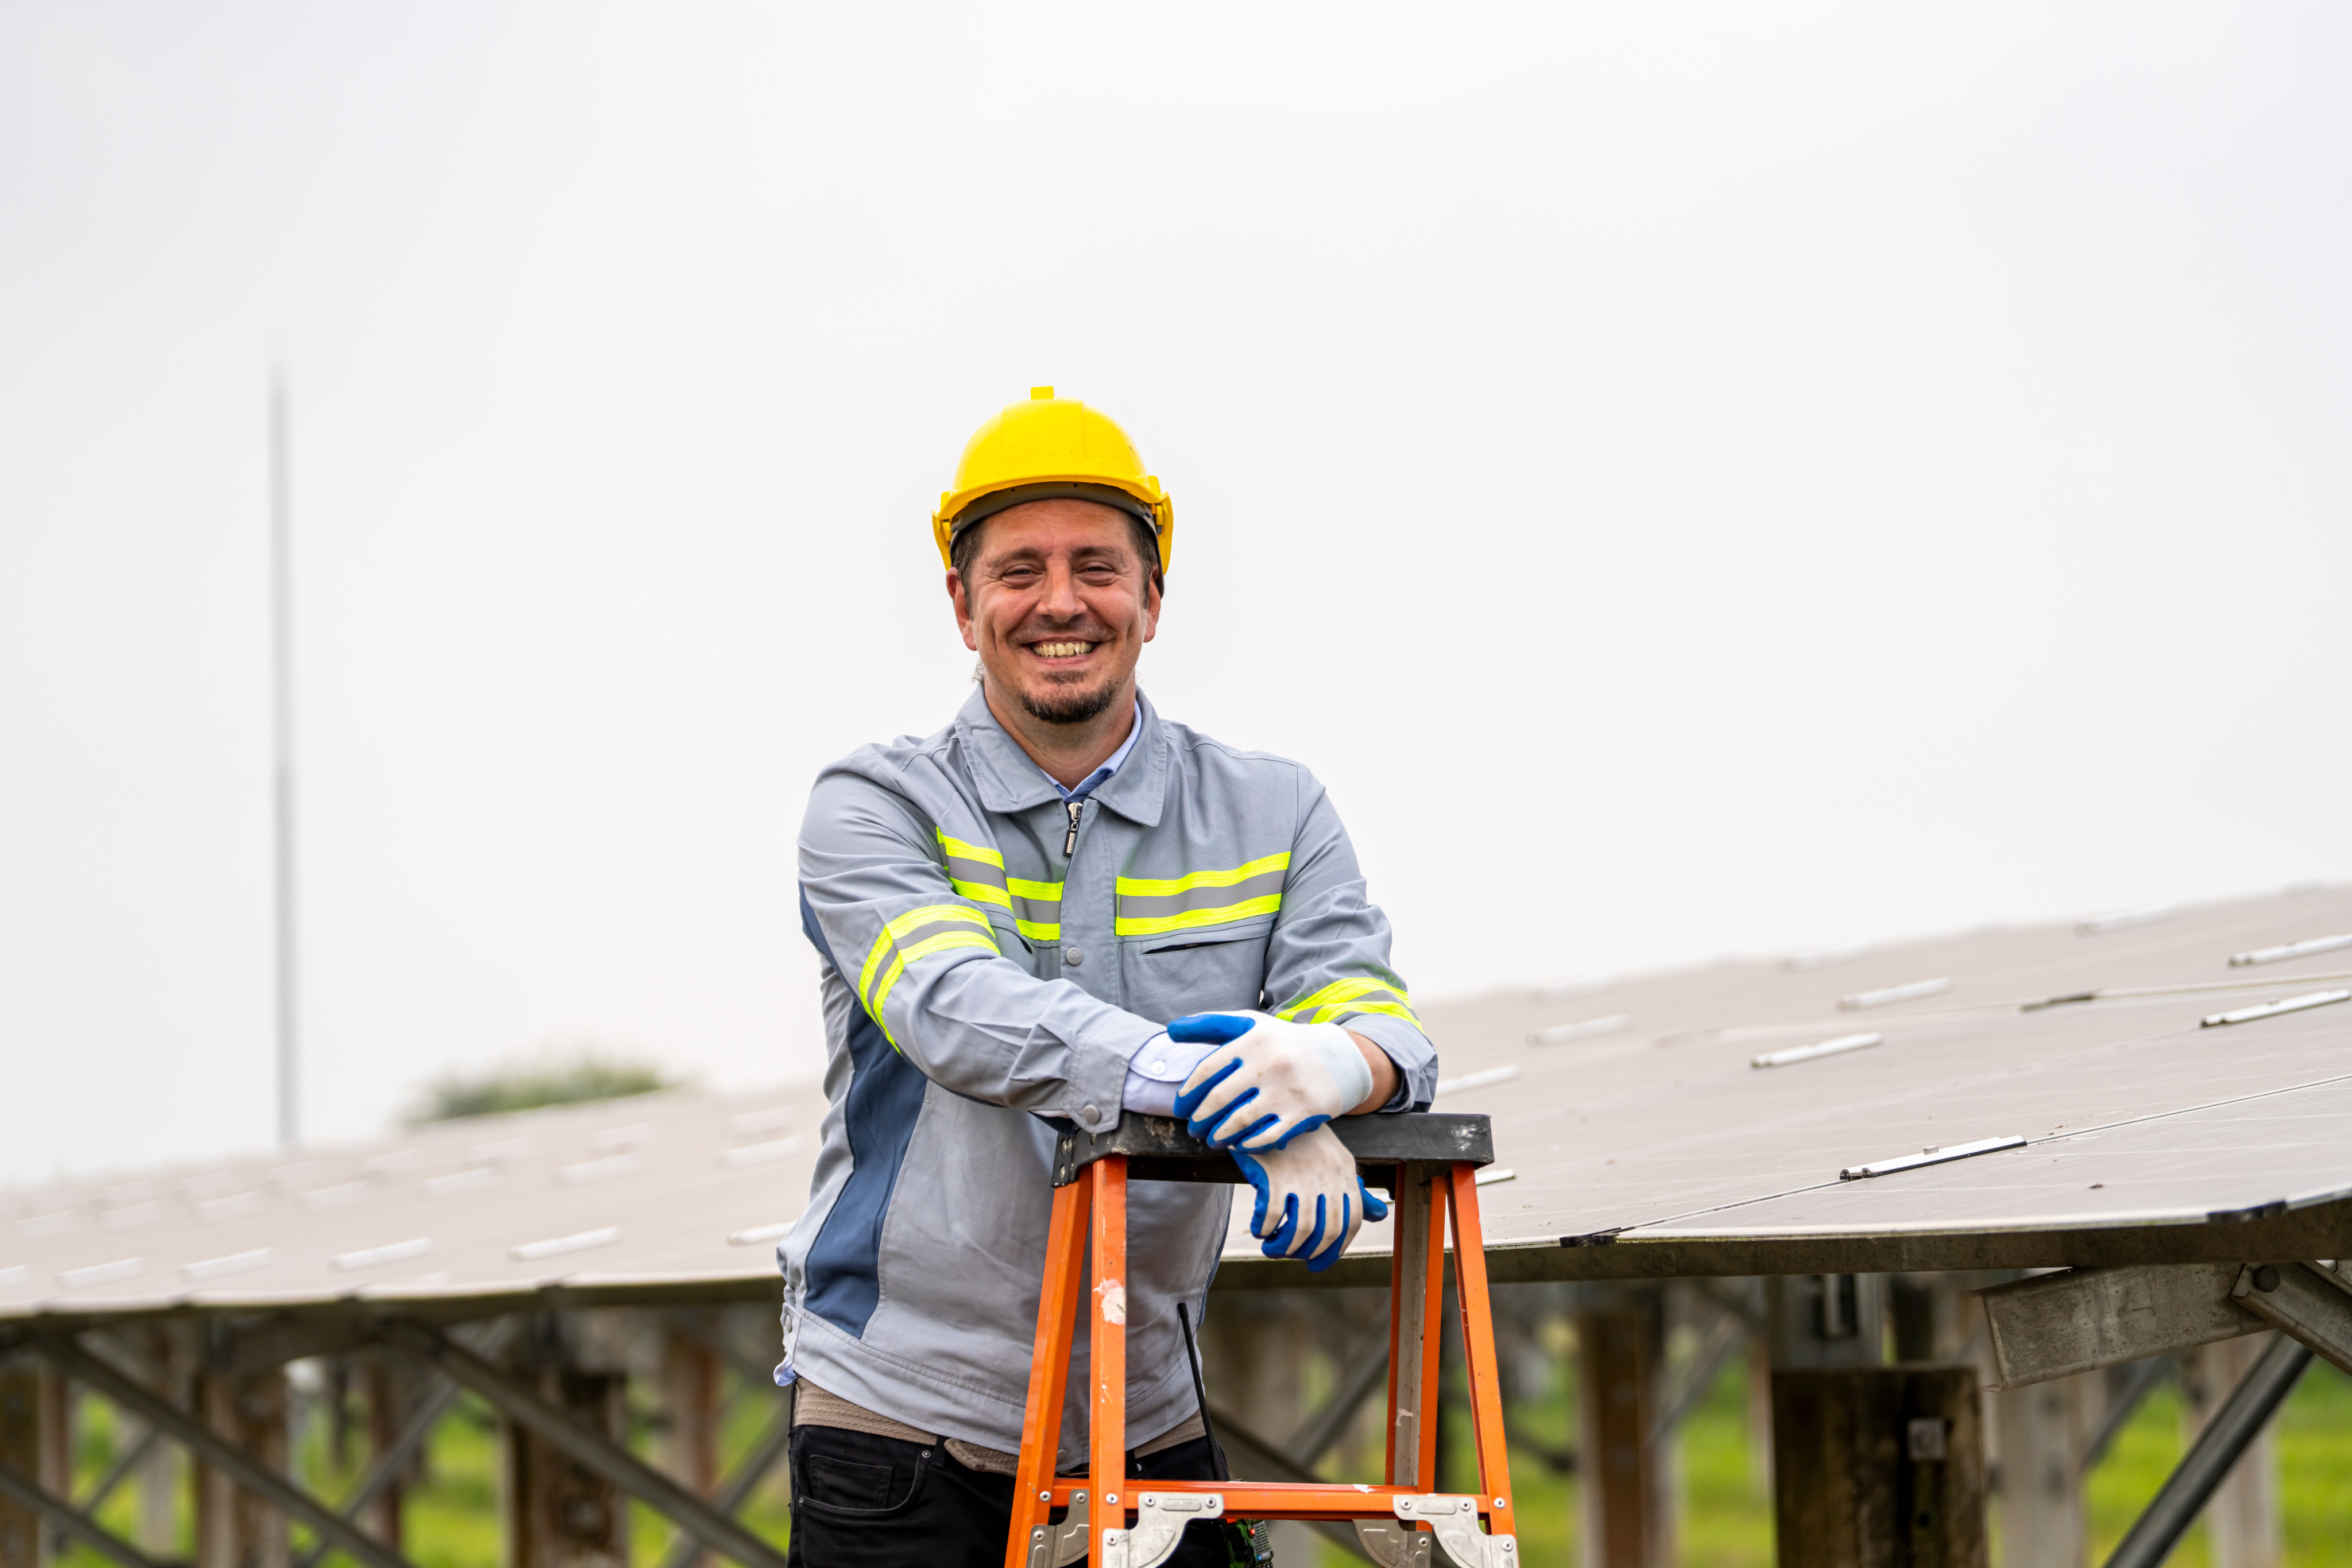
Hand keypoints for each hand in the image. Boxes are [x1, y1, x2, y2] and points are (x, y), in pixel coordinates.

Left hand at [1169, 1012, 1374, 1150]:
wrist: (1336, 1057)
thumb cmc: (1281, 1043)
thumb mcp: (1249, 1024)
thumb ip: (1210, 1025)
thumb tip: (1172, 1030)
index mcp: (1252, 1039)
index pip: (1207, 1070)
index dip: (1188, 1093)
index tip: (1181, 1108)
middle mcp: (1270, 1062)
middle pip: (1219, 1099)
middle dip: (1199, 1119)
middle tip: (1194, 1129)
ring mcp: (1288, 1089)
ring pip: (1239, 1121)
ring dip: (1218, 1136)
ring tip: (1212, 1140)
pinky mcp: (1304, 1112)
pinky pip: (1267, 1137)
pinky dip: (1247, 1144)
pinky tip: (1238, 1145)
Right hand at [1230, 1125, 1389, 1271]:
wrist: (1271, 1109)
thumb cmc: (1304, 1141)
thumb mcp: (1336, 1161)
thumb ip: (1357, 1191)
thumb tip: (1380, 1215)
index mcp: (1345, 1173)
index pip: (1352, 1221)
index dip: (1336, 1249)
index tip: (1317, 1263)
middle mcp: (1327, 1175)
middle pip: (1326, 1230)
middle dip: (1307, 1252)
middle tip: (1291, 1255)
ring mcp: (1301, 1174)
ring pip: (1298, 1228)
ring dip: (1283, 1247)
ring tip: (1272, 1247)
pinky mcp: (1273, 1173)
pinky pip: (1270, 1215)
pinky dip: (1264, 1229)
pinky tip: (1259, 1229)